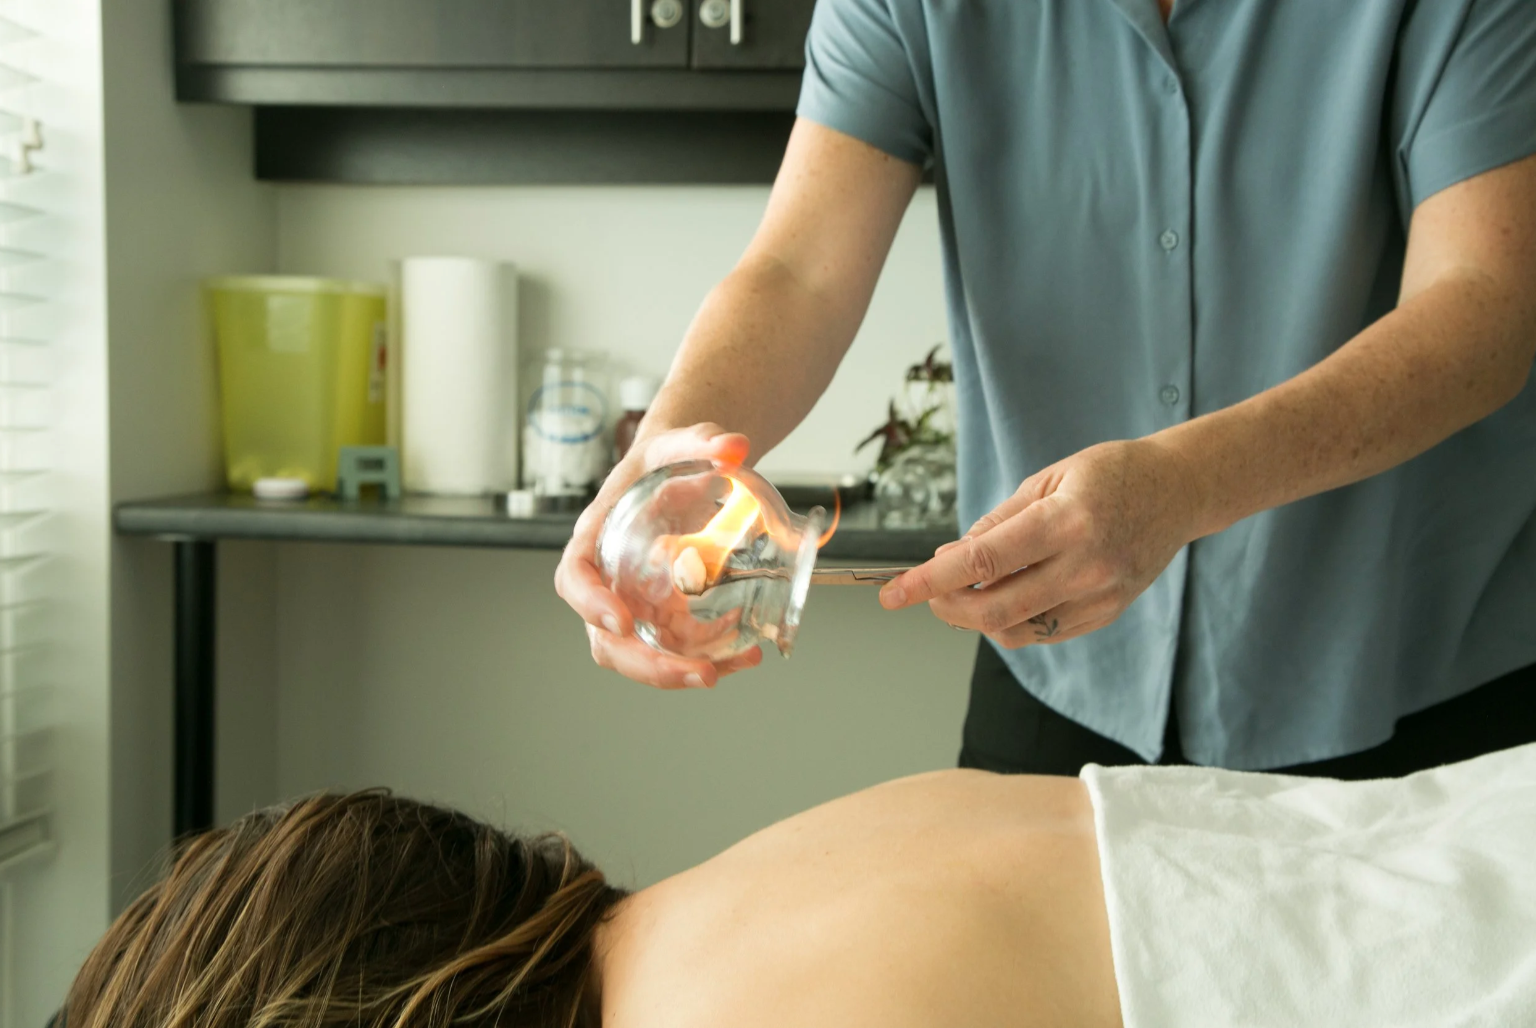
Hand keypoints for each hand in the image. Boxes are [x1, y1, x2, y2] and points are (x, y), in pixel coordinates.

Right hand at [554, 423, 764, 687]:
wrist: (682, 473)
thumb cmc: (664, 460)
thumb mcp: (680, 442)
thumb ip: (703, 440)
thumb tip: (734, 447)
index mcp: (597, 538)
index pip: (574, 578)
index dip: (590, 604)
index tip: (621, 622)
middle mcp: (609, 581)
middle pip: (606, 639)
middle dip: (648, 665)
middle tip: (700, 672)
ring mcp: (636, 604)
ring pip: (641, 655)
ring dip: (681, 672)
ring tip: (730, 667)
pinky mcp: (666, 617)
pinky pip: (678, 650)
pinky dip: (711, 657)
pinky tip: (748, 652)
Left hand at [879, 439, 1201, 647]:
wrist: (1179, 491)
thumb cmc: (1111, 474)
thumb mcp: (1048, 479)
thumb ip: (997, 522)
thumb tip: (951, 558)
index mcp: (1065, 522)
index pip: (980, 562)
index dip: (929, 580)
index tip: (893, 593)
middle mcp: (1084, 565)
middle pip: (993, 610)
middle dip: (946, 607)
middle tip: (925, 592)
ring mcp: (1099, 596)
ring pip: (1015, 630)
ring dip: (975, 618)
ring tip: (965, 590)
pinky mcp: (1106, 614)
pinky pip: (1042, 633)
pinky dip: (1011, 622)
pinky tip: (1004, 596)